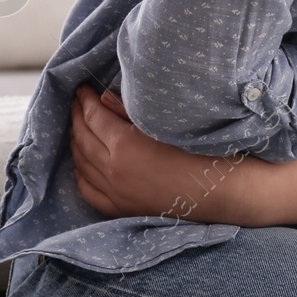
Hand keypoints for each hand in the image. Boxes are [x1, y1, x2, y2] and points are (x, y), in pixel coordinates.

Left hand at [70, 83, 255, 224]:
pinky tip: (81, 164)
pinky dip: (81, 174)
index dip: (85, 101)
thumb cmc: (201, 151)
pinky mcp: (120, 208)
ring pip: (81, 164)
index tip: (82, 88)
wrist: (220, 192)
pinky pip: (88, 190)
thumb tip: (102, 100)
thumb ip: (129, 112)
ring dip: (76, 143)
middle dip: (77, 117)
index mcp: (125, 145)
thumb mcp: (166, 125)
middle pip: (83, 139)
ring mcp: (114, 192)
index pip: (94, 117)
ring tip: (77, 126)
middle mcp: (113, 170)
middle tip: (76, 101)